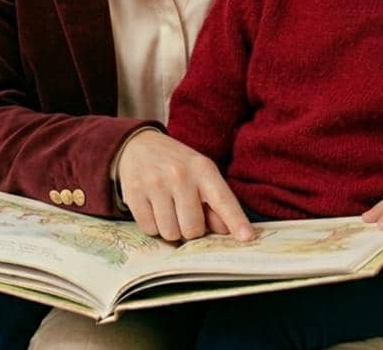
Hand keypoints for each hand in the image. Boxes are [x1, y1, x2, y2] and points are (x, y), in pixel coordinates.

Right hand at [116, 130, 253, 242]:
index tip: (247, 237)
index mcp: (202, 169)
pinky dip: (153, 225)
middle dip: (191, 229)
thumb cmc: (176, 164)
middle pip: (193, 228)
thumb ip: (215, 203)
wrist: (137, 145)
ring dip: (171, 229)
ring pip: (170, 233)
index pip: (223, 200)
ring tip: (168, 209)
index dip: (236, 221)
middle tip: (185, 214)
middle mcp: (179, 175)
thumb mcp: (200, 174)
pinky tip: (153, 208)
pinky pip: (149, 229)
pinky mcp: (134, 193)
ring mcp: (155, 184)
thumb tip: (226, 231)